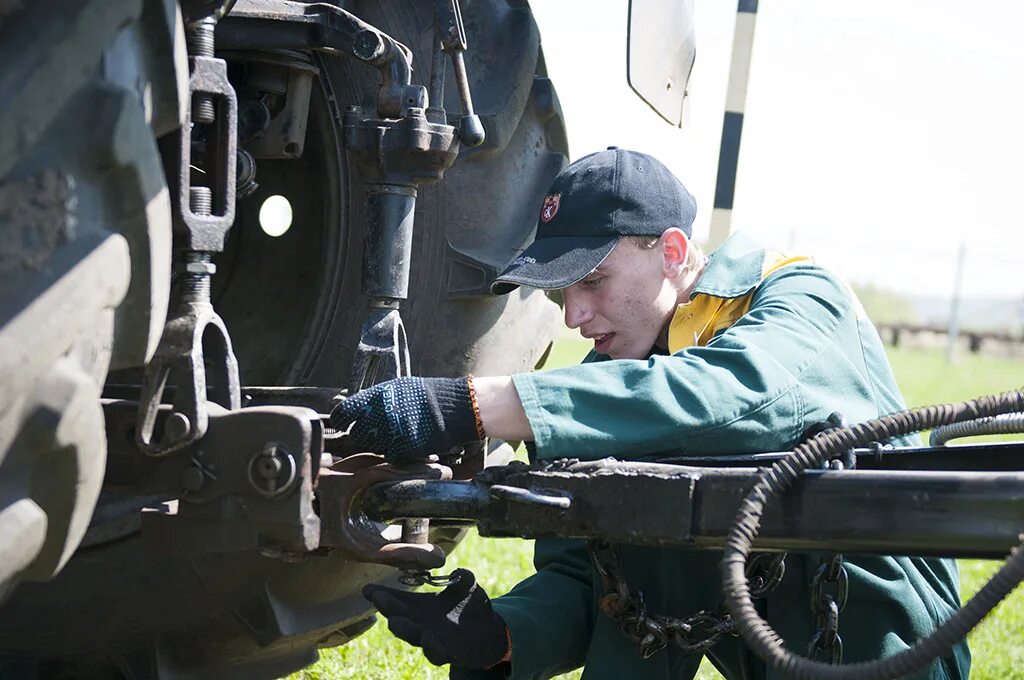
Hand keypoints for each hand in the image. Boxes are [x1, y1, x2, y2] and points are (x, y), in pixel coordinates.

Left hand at [329, 376, 483, 462]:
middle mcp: (379, 415)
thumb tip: (358, 408)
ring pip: (372, 447)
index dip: (340, 421)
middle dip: (363, 434)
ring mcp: (391, 434)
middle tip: (375, 431)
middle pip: (356, 434)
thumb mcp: (398, 388)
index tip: (341, 424)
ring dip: (380, 444)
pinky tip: (405, 443)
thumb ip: (375, 399)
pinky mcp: (403, 448)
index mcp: (375, 397)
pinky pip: (390, 455)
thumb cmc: (428, 395)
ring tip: (395, 435)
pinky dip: (395, 452)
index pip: (343, 413)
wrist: (455, 408)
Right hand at [363, 569, 510, 668]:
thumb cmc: (472, 607)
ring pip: (414, 637)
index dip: (382, 594)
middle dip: (389, 608)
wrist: (489, 632)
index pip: (399, 600)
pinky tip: (429, 638)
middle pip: (401, 617)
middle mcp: (423, 624)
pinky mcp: (450, 653)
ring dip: (404, 629)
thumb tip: (458, 572)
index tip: (367, 589)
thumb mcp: (468, 588)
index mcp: (423, 606)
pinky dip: (432, 647)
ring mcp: (434, 639)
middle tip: (378, 598)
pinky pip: (437, 654)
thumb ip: (463, 578)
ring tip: (394, 621)